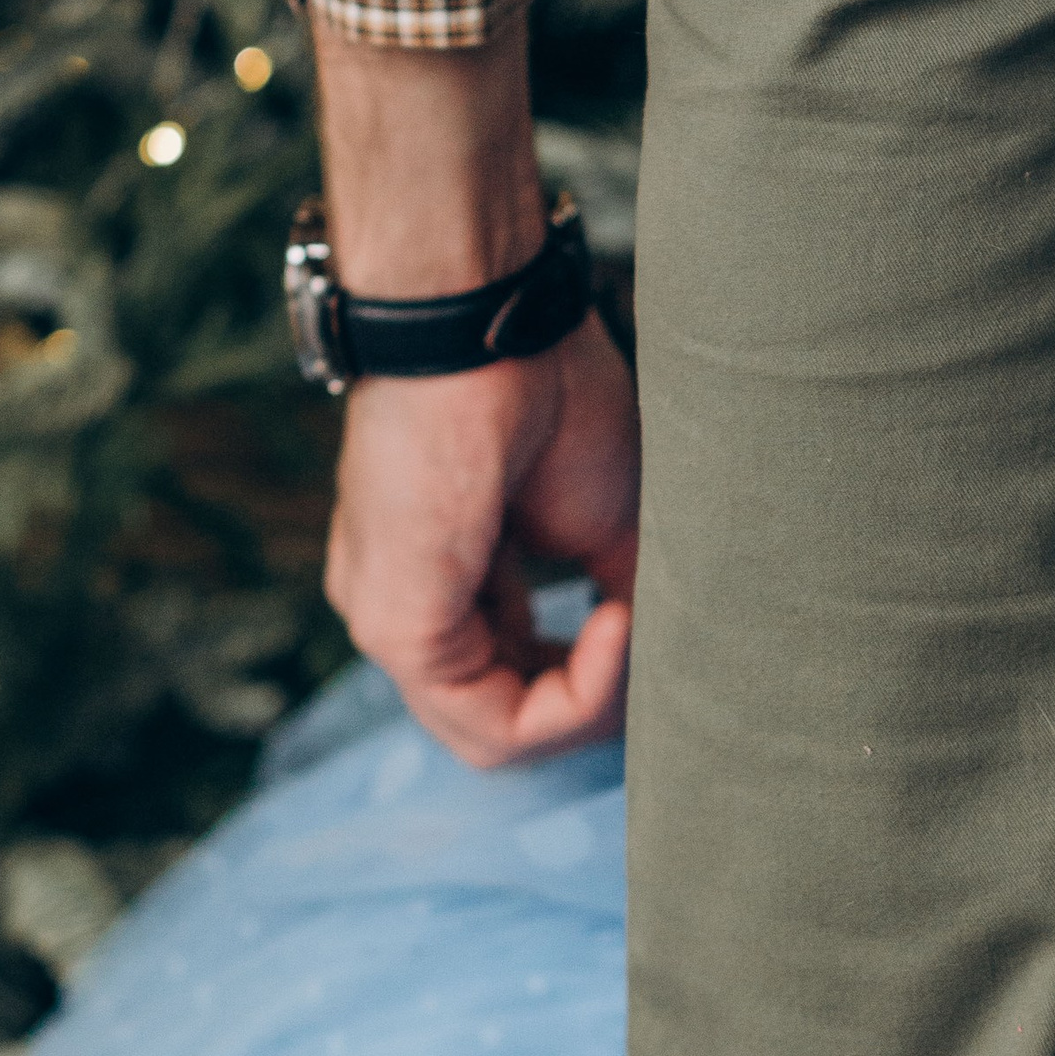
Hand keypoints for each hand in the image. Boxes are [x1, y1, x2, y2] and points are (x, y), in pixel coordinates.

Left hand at [309, 16, 641, 766]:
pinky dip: (577, 693)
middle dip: (594, 702)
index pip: (516, 686)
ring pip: (496, 737)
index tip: (641, 611)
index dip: (598, 680)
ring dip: (591, 701)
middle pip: (506, 722)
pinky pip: (496, 722)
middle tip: (645, 636)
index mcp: (444, 584)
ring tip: (632, 623)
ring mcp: (390, 621)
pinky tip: (615, 622)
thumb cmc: (542, 387)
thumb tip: (663, 668)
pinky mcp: (398, 624)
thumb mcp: (608, 521)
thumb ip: (623, 606)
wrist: (480, 318)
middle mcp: (405, 609)